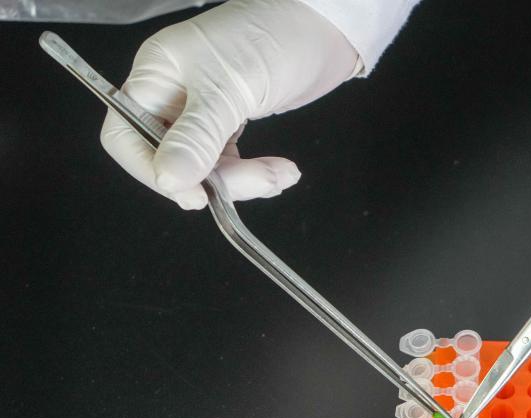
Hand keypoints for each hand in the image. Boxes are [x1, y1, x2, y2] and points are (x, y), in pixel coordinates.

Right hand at [100, 0, 358, 208]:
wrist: (322, 28)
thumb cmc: (271, 38)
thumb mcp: (229, 88)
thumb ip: (197, 137)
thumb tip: (167, 180)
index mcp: (154, 76)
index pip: (125, 137)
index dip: (151, 171)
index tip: (194, 195)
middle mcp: (171, 95)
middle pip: (169, 160)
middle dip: (214, 179)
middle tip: (257, 182)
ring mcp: (201, 109)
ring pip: (204, 168)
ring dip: (243, 181)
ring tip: (281, 174)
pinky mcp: (230, 121)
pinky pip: (228, 163)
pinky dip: (254, 175)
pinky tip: (282, 172)